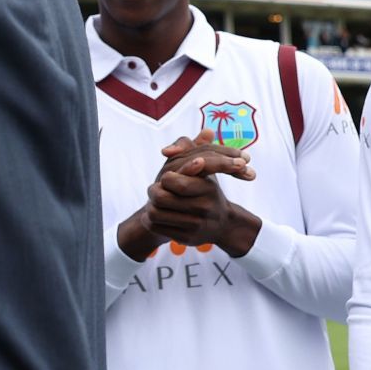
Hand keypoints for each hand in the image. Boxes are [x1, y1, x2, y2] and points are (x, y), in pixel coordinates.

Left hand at [120, 130, 260, 257]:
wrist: (220, 225)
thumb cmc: (206, 190)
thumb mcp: (205, 167)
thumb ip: (197, 147)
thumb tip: (206, 130)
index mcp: (207, 188)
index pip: (172, 180)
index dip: (166, 178)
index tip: (167, 177)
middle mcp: (204, 207)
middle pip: (159, 197)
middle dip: (153, 191)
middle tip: (154, 189)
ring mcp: (195, 225)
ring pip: (154, 213)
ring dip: (150, 207)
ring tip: (153, 202)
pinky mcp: (186, 239)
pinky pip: (156, 227)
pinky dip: (150, 220)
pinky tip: (154, 216)